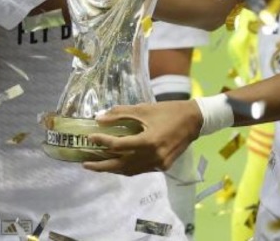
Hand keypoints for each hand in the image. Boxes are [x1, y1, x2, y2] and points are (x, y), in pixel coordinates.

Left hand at [82, 100, 202, 174]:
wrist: (194, 120)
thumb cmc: (168, 111)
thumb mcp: (143, 109)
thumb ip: (120, 114)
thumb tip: (99, 118)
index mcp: (148, 141)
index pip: (118, 146)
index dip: (102, 142)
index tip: (89, 138)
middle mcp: (153, 157)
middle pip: (121, 165)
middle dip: (102, 166)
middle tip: (85, 164)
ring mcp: (158, 164)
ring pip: (130, 170)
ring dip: (113, 169)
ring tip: (97, 166)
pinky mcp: (162, 166)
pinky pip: (140, 169)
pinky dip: (127, 168)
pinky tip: (117, 164)